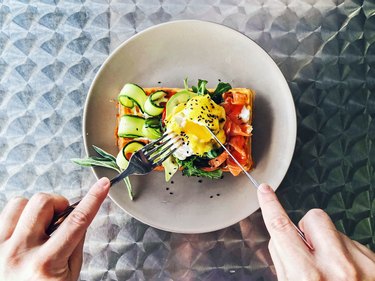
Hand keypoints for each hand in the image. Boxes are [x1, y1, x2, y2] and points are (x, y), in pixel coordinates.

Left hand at [0, 177, 109, 280]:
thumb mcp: (69, 276)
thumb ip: (75, 244)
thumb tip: (79, 216)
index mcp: (46, 265)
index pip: (77, 222)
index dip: (94, 199)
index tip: (103, 185)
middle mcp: (19, 254)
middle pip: (43, 202)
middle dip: (58, 204)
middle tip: (60, 217)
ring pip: (18, 203)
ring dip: (35, 210)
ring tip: (39, 226)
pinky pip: (2, 215)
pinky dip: (17, 217)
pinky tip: (23, 232)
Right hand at [257, 183, 374, 280]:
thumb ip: (285, 263)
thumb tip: (282, 238)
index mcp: (308, 277)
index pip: (280, 228)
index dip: (269, 205)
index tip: (265, 191)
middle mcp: (338, 267)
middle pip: (314, 217)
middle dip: (308, 228)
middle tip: (310, 249)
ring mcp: (363, 264)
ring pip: (336, 231)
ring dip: (330, 245)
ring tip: (335, 272)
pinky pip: (354, 244)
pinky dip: (347, 255)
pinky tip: (350, 276)